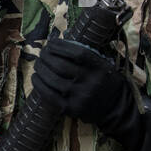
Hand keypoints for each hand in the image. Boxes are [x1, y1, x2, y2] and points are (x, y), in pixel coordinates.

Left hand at [33, 35, 150, 150]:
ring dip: (40, 69)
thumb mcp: (103, 65)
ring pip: (52, 79)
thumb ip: (86, 55)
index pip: (77, 53)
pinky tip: (35, 77)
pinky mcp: (70, 108)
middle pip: (60, 66)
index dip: (61, 46)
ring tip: (38, 64)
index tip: (51, 42)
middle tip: (41, 53)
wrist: (115, 108)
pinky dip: (39, 85)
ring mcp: (80, 97)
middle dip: (46, 57)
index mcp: (100, 68)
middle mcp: (90, 82)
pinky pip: (49, 95)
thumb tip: (59, 43)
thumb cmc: (105, 81)